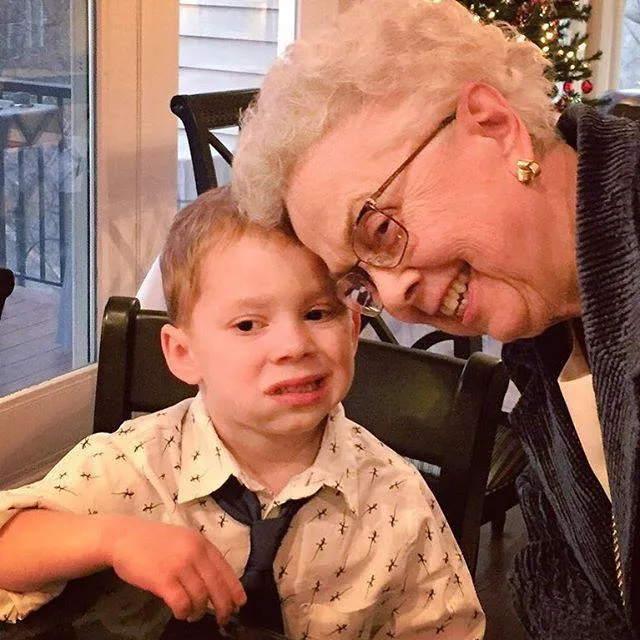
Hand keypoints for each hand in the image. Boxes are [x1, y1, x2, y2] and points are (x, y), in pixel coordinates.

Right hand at [105, 516, 245, 623]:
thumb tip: (215, 582)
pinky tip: (180, 613)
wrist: (124, 537)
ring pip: (200, 597)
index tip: (240, 603)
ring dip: (200, 611)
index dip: (235, 589)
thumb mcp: (183, 540)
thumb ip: (198, 556)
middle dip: (223, 606)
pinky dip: (184, 612)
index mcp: (201, 542)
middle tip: (223, 618)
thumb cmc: (153, 541)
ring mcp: (179, 566)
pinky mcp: (163, 580)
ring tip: (194, 614)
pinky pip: (182, 603)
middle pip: (217, 586)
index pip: (225, 569)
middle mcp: (194, 553)